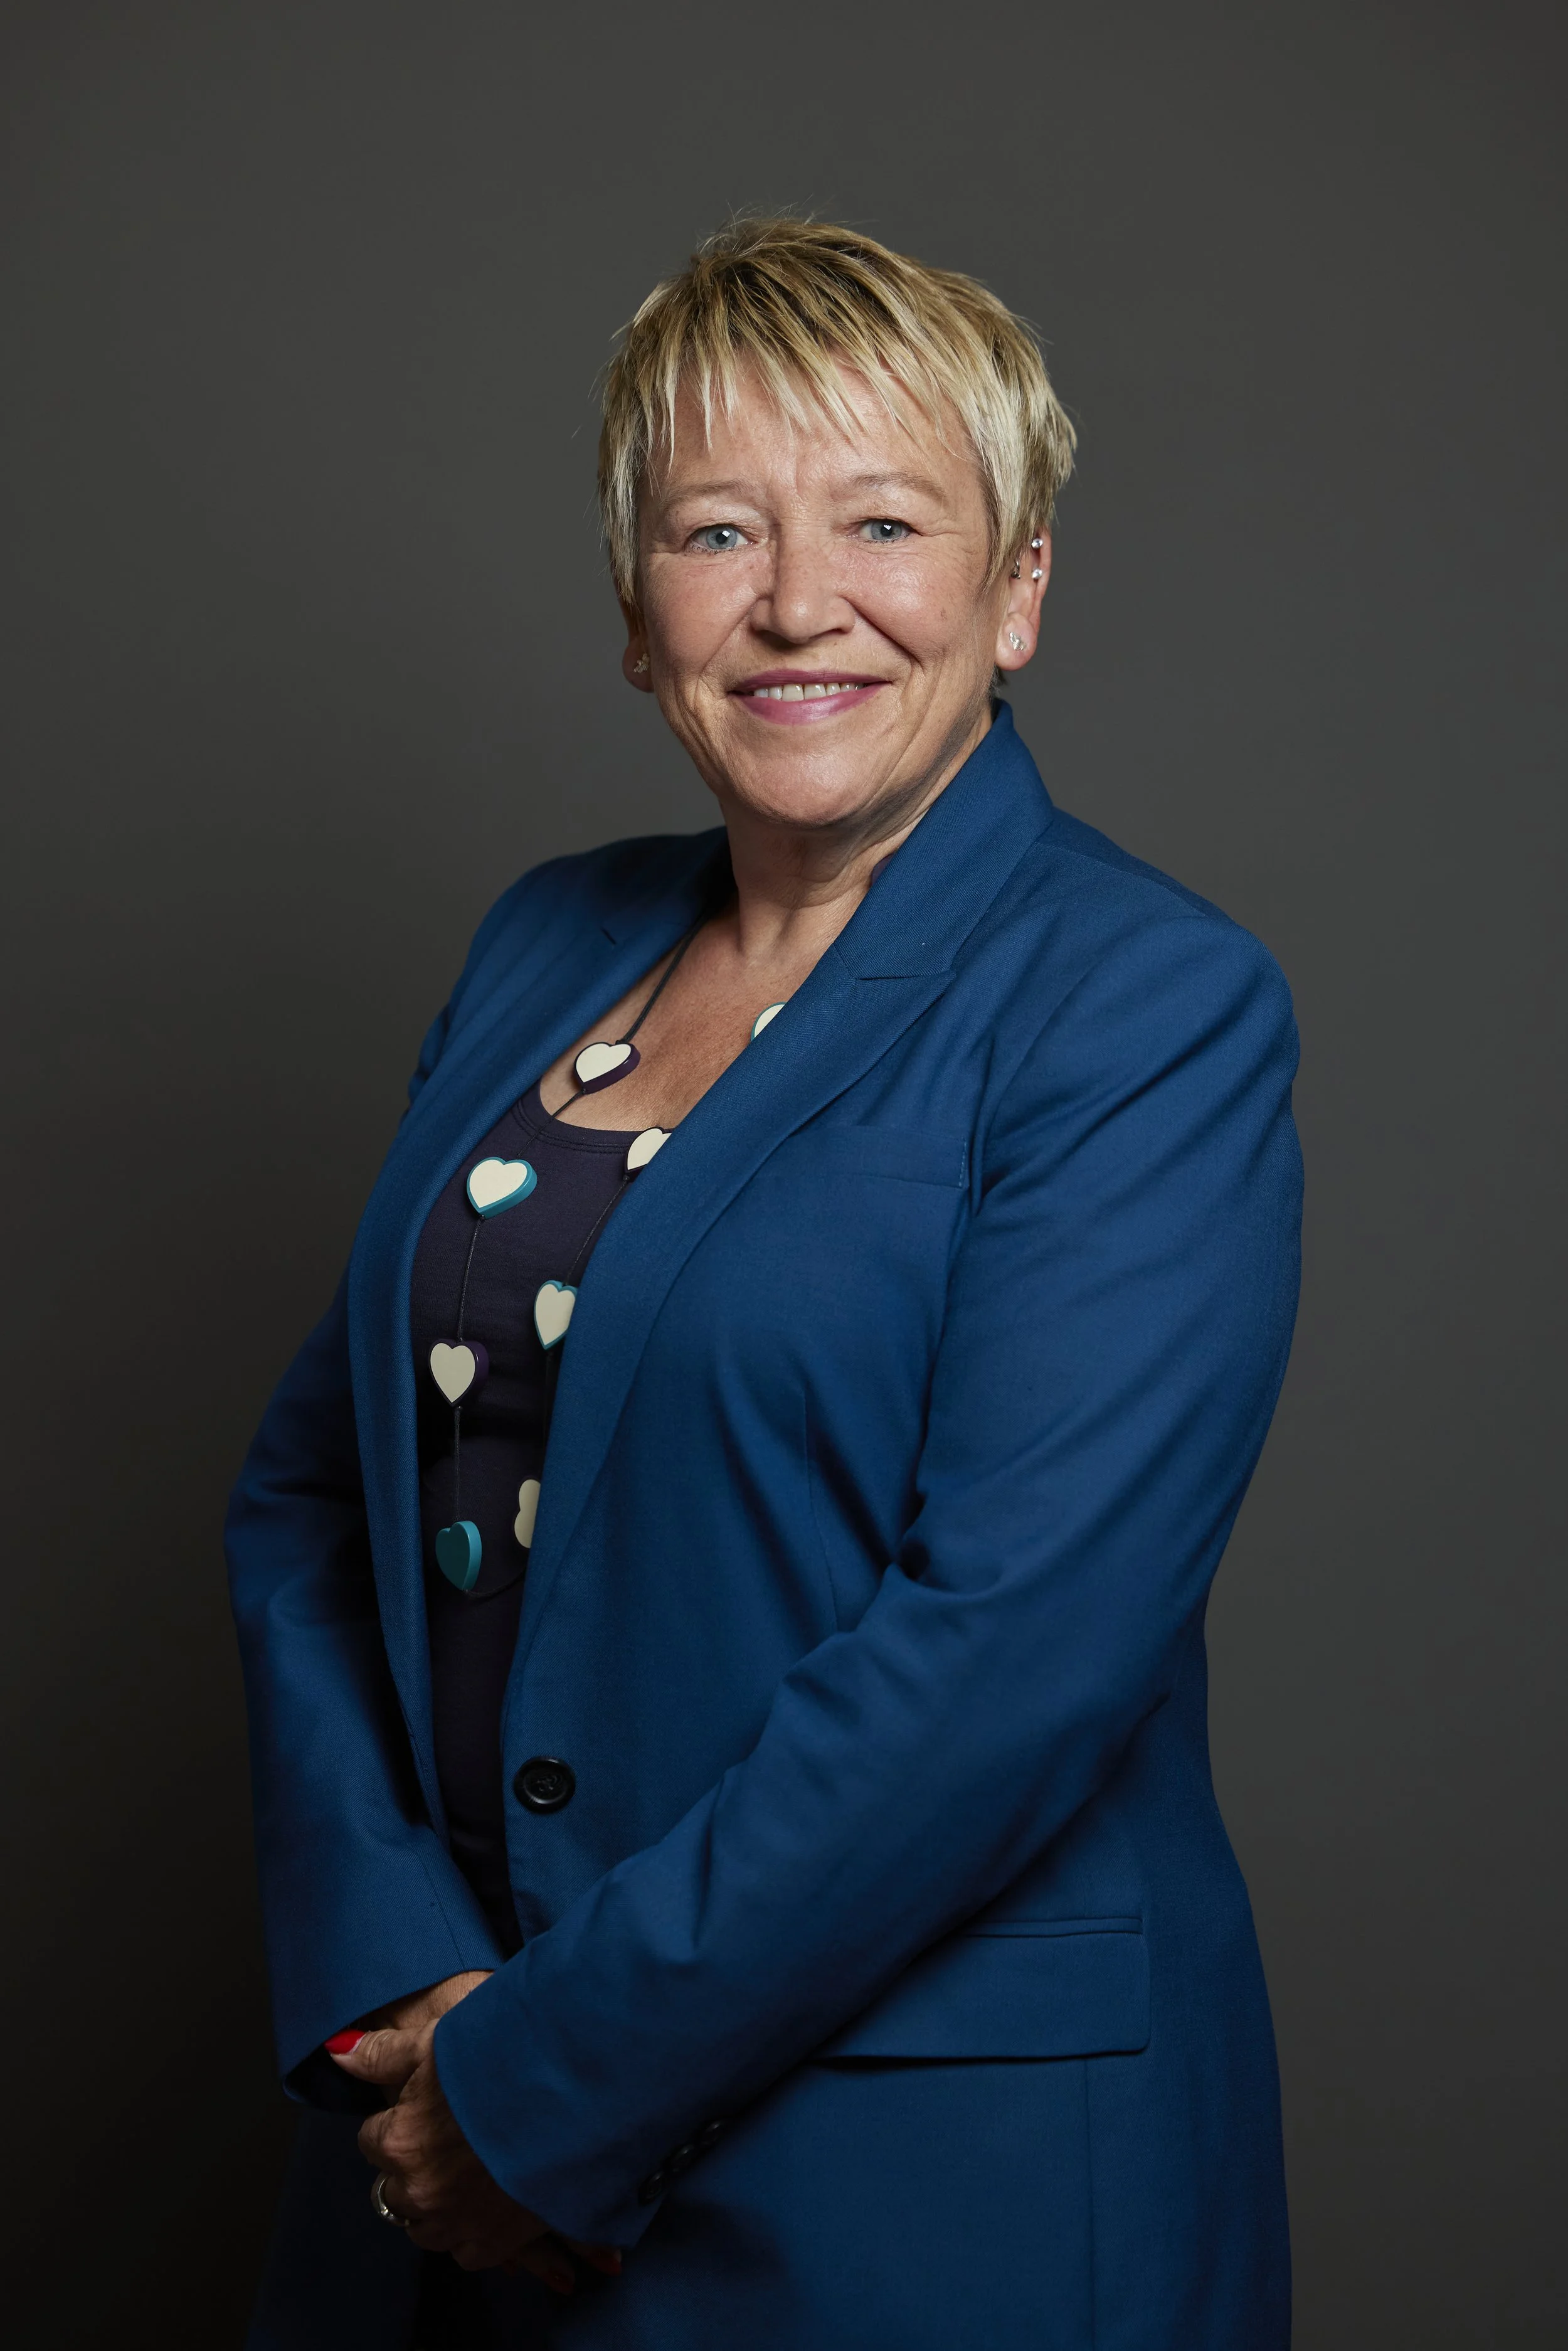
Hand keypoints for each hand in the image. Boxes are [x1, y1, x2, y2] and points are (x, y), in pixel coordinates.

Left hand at [328, 1976, 619, 2290]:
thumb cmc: (503, 2059)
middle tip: (449, 2136)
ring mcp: (456, 2222)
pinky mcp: (494, 2243)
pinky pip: (462, 2251)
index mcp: (400, 2142)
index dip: (398, 2120)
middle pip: (394, 2188)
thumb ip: (381, 2054)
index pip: (372, 2139)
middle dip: (413, 2164)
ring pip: (423, 2225)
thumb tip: (336, 2053)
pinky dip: (469, 2230)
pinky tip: (487, 2197)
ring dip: (436, 2201)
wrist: (575, 2094)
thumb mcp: (437, 2042)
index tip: (425, 2108)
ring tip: (466, 2168)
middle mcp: (420, 2191)